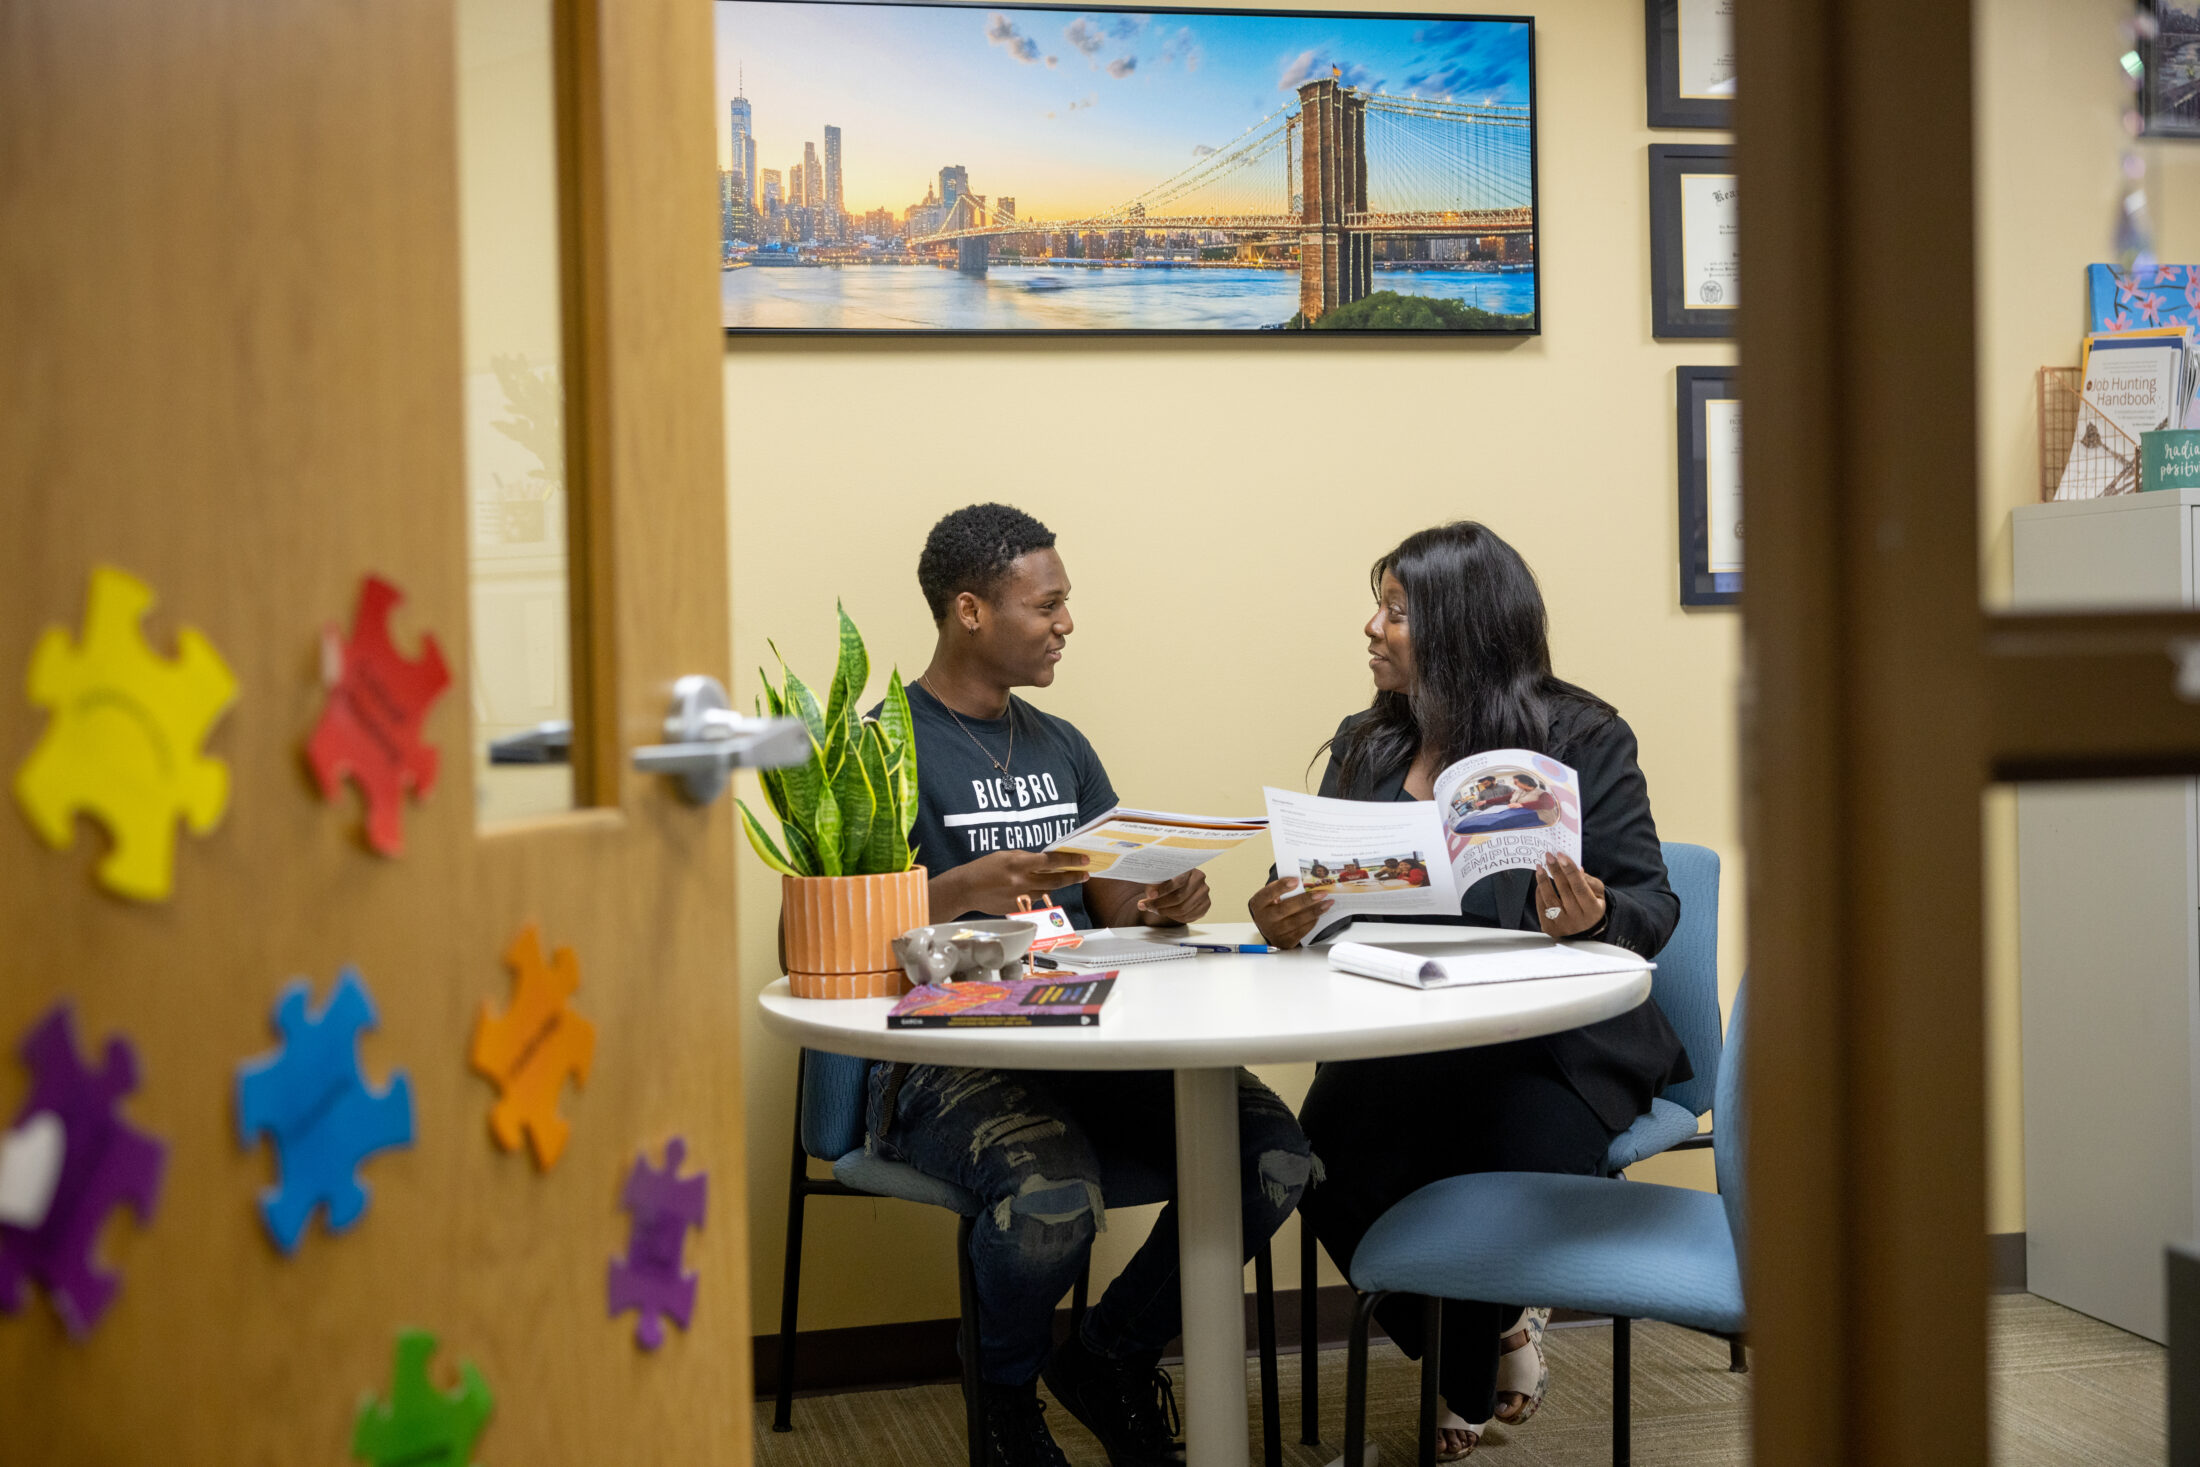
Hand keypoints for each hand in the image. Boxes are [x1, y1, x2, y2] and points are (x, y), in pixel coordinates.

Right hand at [935, 849, 1090, 917]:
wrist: (966, 889)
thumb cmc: (984, 868)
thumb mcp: (1005, 856)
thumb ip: (1025, 858)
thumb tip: (1044, 860)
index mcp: (1019, 864)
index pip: (1051, 861)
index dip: (1070, 860)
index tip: (1084, 859)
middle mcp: (1022, 881)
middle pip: (1055, 880)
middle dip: (1073, 876)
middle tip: (1086, 873)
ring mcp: (1021, 897)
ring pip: (1047, 891)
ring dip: (1059, 884)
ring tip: (1070, 879)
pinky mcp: (1018, 908)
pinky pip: (1035, 899)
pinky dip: (1040, 893)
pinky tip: (1041, 888)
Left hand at [1136, 869, 1210, 924]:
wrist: (1180, 883)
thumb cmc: (1168, 879)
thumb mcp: (1158, 877)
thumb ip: (1153, 885)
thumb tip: (1150, 896)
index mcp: (1189, 868)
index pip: (1178, 881)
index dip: (1163, 890)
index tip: (1151, 896)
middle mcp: (1199, 879)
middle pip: (1179, 897)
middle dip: (1161, 904)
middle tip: (1149, 906)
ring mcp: (1204, 893)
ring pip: (1183, 909)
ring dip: (1166, 912)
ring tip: (1155, 910)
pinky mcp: (1206, 905)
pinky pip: (1189, 916)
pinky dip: (1175, 918)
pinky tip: (1168, 913)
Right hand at [1248, 875, 1333, 948]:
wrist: (1268, 927)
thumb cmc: (1272, 907)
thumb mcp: (1271, 896)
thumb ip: (1282, 889)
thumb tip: (1304, 881)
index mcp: (1258, 903)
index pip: (1268, 893)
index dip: (1281, 886)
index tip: (1296, 880)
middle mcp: (1264, 919)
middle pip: (1285, 909)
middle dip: (1305, 900)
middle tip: (1321, 893)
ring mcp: (1274, 932)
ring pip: (1296, 921)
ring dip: (1314, 911)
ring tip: (1327, 902)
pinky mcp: (1285, 941)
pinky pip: (1301, 931)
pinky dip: (1312, 921)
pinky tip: (1320, 913)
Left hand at [1535, 853, 1607, 937]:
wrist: (1584, 929)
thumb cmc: (1591, 905)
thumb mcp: (1597, 893)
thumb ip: (1589, 881)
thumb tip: (1575, 869)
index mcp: (1593, 910)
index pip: (1580, 888)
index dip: (1570, 871)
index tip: (1561, 855)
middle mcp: (1578, 919)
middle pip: (1564, 891)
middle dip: (1555, 871)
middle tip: (1549, 856)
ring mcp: (1563, 925)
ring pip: (1549, 899)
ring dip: (1543, 880)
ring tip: (1539, 867)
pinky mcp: (1550, 928)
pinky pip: (1542, 906)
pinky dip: (1540, 892)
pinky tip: (1540, 882)